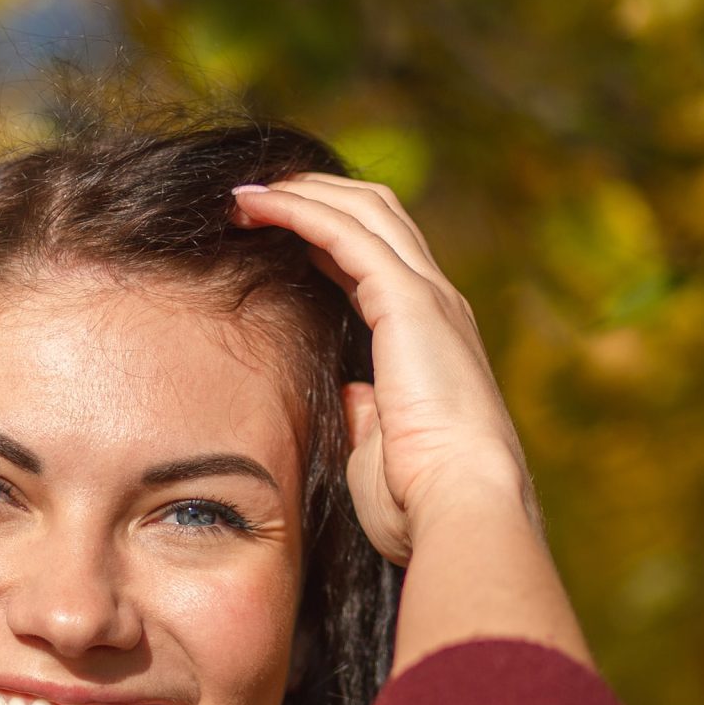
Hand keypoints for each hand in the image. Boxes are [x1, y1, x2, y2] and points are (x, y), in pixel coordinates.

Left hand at [229, 174, 539, 561]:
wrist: (461, 512)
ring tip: (242, 192)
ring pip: (363, 210)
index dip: (326, 236)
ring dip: (299, 192)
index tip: (271, 231)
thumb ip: (366, 417)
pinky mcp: (409, 302)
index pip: (377, 262)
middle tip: (250, 194)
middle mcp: (437, 305)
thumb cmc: (419, 503)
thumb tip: (349, 398)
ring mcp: (428, 298)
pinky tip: (253, 204)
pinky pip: (345, 233)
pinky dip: (297, 210)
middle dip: (314, 195)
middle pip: (376, 216)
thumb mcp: (381, 452)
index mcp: (430, 340)